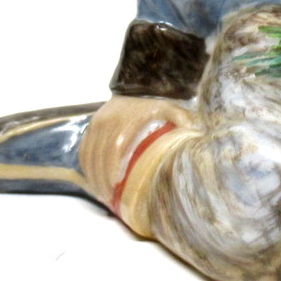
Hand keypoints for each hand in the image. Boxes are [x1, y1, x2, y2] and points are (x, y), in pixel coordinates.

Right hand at [80, 94, 195, 206]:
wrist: (143, 82)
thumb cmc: (159, 100)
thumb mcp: (172, 109)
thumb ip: (182, 123)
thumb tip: (196, 138)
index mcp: (127, 118)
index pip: (116, 146)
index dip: (113, 167)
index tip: (116, 185)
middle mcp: (108, 120)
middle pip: (100, 154)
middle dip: (101, 178)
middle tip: (109, 198)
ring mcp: (98, 121)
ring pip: (89, 153)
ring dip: (92, 175)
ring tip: (101, 193)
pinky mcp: (93, 124)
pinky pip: (84, 148)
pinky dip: (86, 165)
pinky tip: (93, 179)